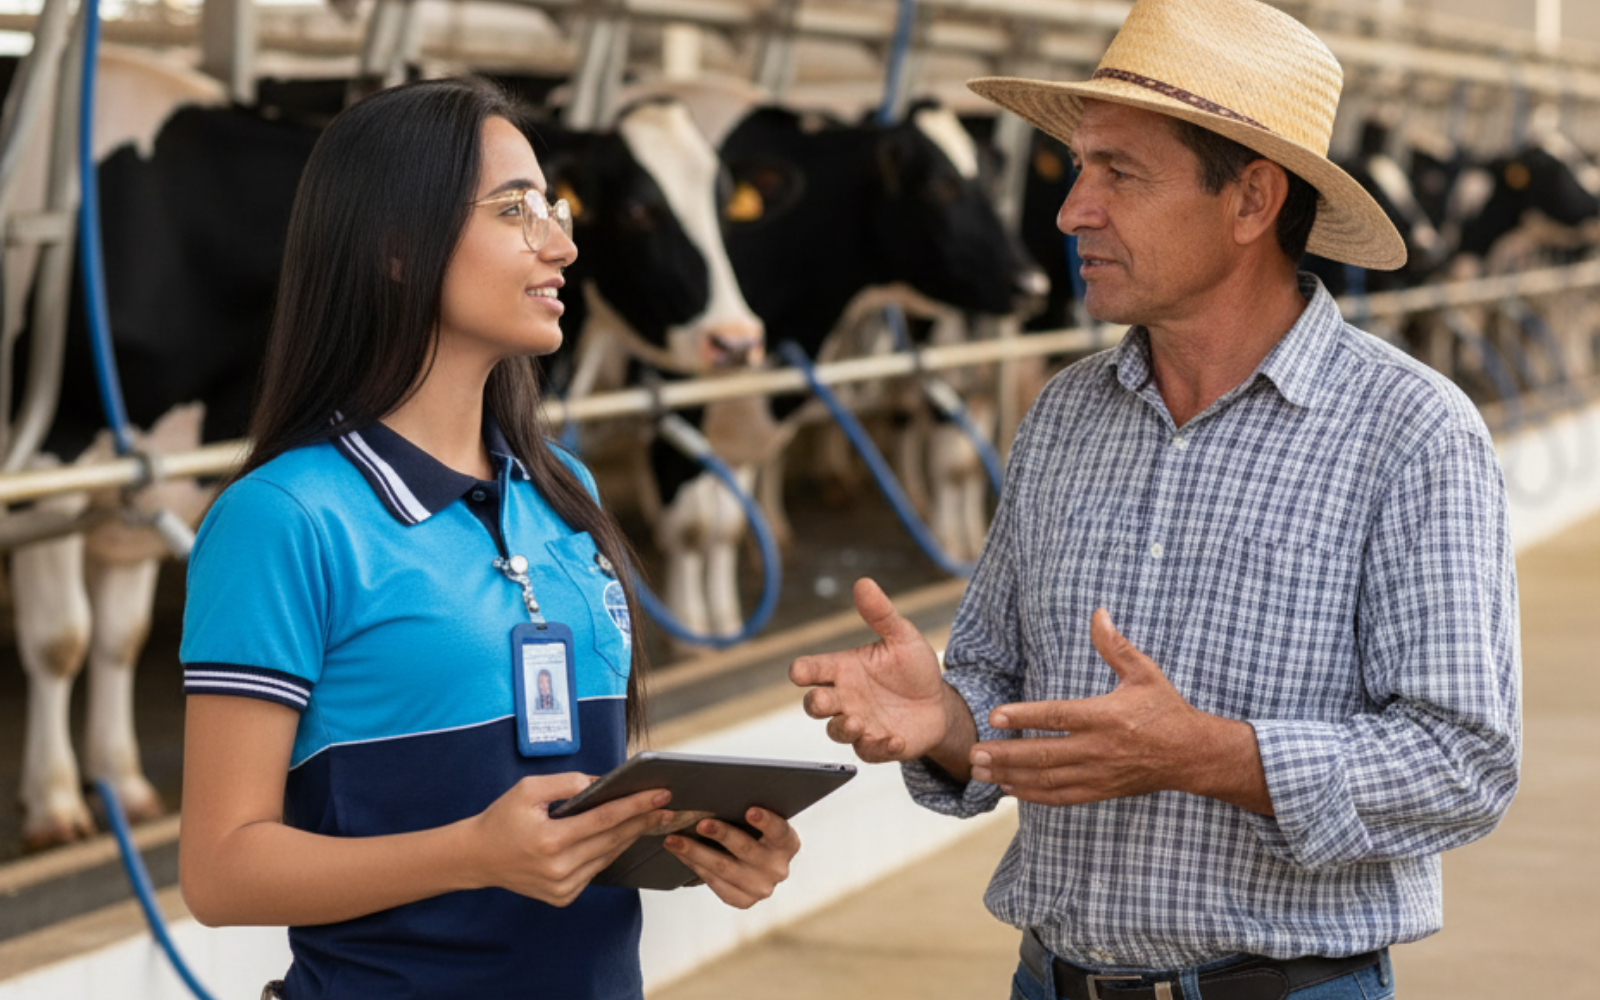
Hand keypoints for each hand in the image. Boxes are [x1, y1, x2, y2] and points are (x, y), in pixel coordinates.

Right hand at [467, 772, 673, 906]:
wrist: (478, 857)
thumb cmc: (502, 819)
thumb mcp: (528, 789)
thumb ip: (566, 783)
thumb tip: (601, 783)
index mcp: (550, 839)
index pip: (605, 819)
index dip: (636, 806)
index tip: (660, 794)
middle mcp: (559, 868)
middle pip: (613, 839)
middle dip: (642, 820)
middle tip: (666, 805)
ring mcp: (562, 886)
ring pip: (608, 856)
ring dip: (630, 836)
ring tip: (650, 817)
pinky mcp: (563, 897)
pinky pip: (596, 870)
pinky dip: (609, 851)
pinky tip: (621, 836)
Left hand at [664, 807, 800, 908]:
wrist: (754, 865)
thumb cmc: (752, 831)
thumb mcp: (758, 821)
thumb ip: (748, 811)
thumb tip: (717, 793)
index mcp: (788, 843)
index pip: (779, 831)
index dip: (766, 821)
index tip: (750, 810)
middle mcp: (778, 868)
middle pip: (746, 849)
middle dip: (721, 834)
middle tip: (700, 823)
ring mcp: (761, 888)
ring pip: (723, 868)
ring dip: (695, 851)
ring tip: (674, 839)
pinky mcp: (743, 900)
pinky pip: (714, 882)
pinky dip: (694, 865)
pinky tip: (680, 853)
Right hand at [789, 578, 965, 763]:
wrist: (939, 702)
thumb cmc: (913, 668)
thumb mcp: (902, 637)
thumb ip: (881, 614)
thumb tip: (863, 583)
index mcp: (843, 669)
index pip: (810, 669)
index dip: (801, 671)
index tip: (799, 672)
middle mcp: (845, 697)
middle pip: (814, 704)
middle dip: (815, 703)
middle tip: (825, 700)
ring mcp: (858, 723)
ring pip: (835, 731)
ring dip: (843, 728)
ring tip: (857, 722)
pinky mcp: (875, 744)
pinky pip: (867, 751)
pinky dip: (879, 747)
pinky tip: (895, 740)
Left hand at [969, 609, 1267, 811]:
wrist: (1192, 755)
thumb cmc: (1165, 709)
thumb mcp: (1144, 673)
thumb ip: (1115, 646)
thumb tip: (1098, 613)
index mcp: (1106, 716)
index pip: (1057, 716)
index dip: (1024, 716)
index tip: (994, 716)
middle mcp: (1099, 748)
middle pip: (1043, 754)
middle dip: (1005, 755)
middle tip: (973, 754)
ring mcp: (1098, 774)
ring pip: (1047, 778)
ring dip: (1011, 777)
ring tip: (979, 773)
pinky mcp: (1100, 790)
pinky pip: (1061, 796)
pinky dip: (1032, 795)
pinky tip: (1009, 790)